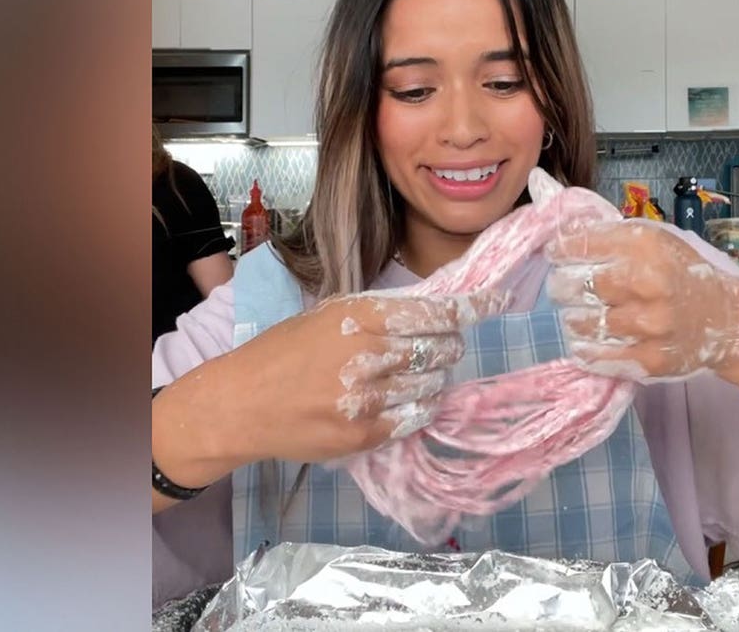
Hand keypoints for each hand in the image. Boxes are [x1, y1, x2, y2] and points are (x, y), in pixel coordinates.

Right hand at [160, 289, 509, 479]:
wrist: (242, 402)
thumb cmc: (285, 352)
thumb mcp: (331, 315)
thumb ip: (382, 313)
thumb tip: (438, 308)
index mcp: (361, 315)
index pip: (436, 311)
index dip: (473, 308)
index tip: (497, 303)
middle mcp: (370, 353)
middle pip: (443, 349)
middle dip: (446, 348)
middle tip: (433, 349)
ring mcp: (369, 397)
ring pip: (434, 386)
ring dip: (431, 380)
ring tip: (405, 377)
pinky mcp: (366, 434)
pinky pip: (416, 418)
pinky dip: (417, 408)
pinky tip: (398, 401)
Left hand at [544, 219, 738, 381]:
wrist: (728, 321)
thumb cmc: (684, 274)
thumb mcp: (654, 240)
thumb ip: (609, 232)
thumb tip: (555, 212)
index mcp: (645, 245)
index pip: (578, 244)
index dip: (559, 250)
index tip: (556, 255)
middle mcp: (646, 282)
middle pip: (572, 285)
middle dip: (564, 286)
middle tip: (570, 288)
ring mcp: (648, 324)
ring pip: (579, 322)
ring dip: (575, 318)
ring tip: (589, 313)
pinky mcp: (648, 359)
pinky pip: (594, 355)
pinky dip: (586, 348)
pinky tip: (593, 339)